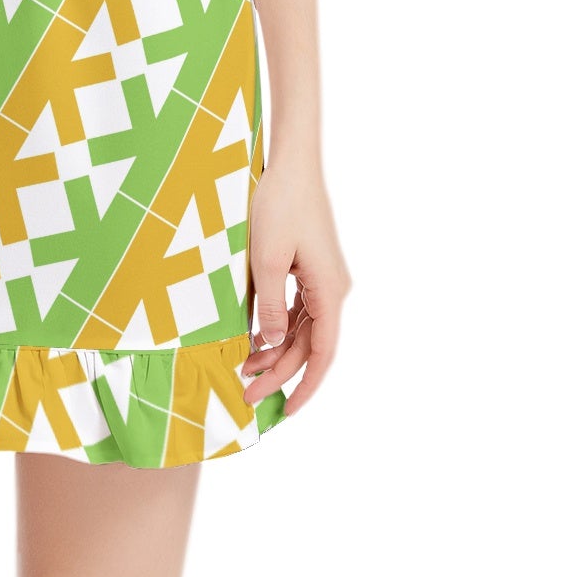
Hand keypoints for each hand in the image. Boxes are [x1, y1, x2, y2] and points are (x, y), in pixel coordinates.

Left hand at [241, 157, 351, 415]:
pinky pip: (298, 310)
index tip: (286, 411)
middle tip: (245, 394)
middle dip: (279, 373)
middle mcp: (333, 290)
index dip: (305, 386)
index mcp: (329, 291)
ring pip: (302, 330)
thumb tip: (275, 345)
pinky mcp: (311, 269)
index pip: (323, 354)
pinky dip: (278, 328)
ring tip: (244, 369)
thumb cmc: (279, 206)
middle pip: (309, 346)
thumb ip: (272, 307)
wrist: (291, 165)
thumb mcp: (267, 260)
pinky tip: (255, 339)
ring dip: (276, 352)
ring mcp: (323, 279)